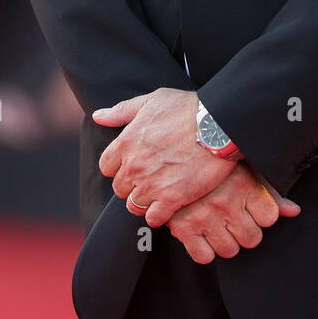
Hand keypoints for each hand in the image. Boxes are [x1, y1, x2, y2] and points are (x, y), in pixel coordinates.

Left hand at [93, 88, 234, 226]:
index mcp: (126, 142)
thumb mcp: (152, 100)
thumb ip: (122, 111)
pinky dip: (159, 215)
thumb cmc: (187, 108)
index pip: (107, 167)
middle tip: (150, 178)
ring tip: (160, 192)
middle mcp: (134, 166)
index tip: (133, 164)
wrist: (218, 124)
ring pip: (134, 205)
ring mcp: (151, 184)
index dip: (119, 166)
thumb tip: (99, 116)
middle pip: (120, 188)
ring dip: (145, 200)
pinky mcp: (171, 198)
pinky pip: (154, 217)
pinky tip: (168, 206)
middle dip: (132, 184)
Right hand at [166, 165, 301, 263]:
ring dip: (226, 241)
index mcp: (243, 185)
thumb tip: (293, 211)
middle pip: (252, 239)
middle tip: (235, 219)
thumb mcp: (245, 169)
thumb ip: (270, 191)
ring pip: (230, 250)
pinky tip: (204, 234)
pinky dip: (204, 250)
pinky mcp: (183, 229)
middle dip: (246, 231)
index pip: (269, 218)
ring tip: (220, 226)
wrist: (173, 155)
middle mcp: (225, 203)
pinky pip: (203, 256)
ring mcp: (204, 217)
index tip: (252, 209)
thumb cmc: (212, 162)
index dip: (262, 215)